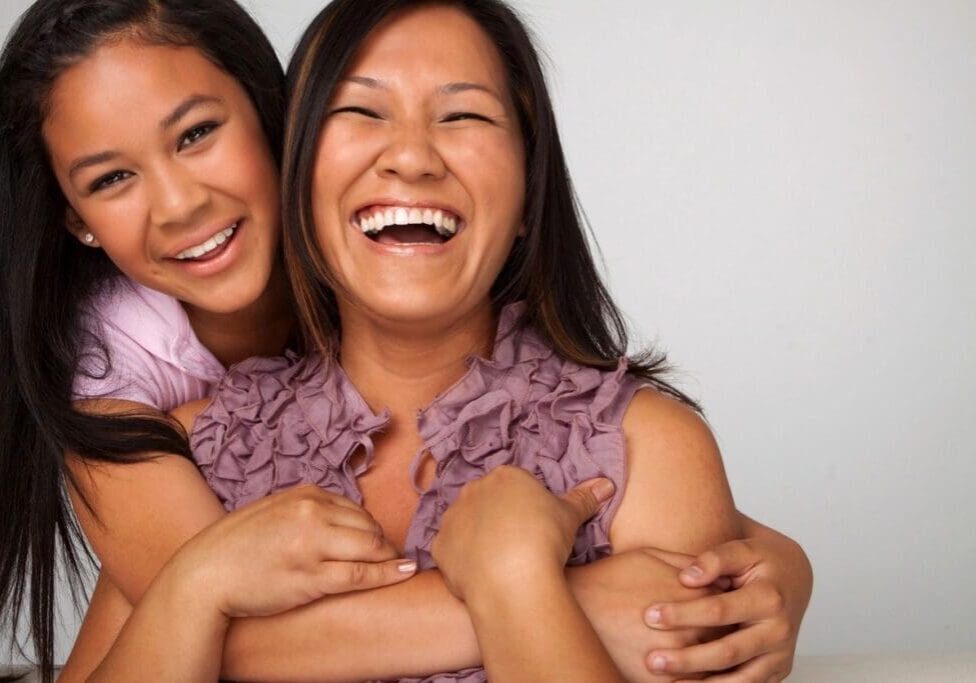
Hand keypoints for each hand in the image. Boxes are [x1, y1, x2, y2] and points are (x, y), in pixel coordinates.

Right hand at [172, 484, 416, 618]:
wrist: (205, 575)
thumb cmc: (235, 546)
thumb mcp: (273, 510)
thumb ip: (305, 509)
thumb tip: (339, 517)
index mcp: (305, 494)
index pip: (355, 509)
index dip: (368, 528)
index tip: (373, 541)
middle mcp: (313, 514)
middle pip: (369, 526)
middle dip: (382, 543)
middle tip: (388, 557)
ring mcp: (314, 546)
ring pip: (371, 547)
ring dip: (389, 558)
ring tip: (398, 565)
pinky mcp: (313, 577)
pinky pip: (362, 575)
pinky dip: (389, 574)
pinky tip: (405, 572)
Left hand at [431, 466, 614, 601]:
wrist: (511, 576)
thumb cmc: (544, 537)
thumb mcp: (570, 515)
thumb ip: (584, 498)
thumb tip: (607, 485)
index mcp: (505, 476)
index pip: (514, 485)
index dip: (526, 506)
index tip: (536, 526)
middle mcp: (473, 490)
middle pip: (487, 501)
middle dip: (499, 518)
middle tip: (519, 544)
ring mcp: (452, 518)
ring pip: (465, 524)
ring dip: (477, 537)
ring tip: (500, 562)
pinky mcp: (439, 547)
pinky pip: (450, 551)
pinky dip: (462, 561)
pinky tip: (481, 575)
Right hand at [570, 548, 726, 681]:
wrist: (575, 603)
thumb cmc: (613, 576)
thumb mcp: (650, 555)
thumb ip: (688, 563)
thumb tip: (718, 574)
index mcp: (693, 598)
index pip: (731, 609)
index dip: (731, 610)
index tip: (729, 610)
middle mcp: (690, 631)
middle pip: (726, 641)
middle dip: (725, 637)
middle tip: (720, 635)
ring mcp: (675, 660)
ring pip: (710, 668)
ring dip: (711, 663)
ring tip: (704, 656)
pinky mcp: (657, 681)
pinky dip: (691, 680)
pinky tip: (685, 671)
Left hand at [641, 533, 811, 681]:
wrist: (794, 579)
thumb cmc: (762, 561)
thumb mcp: (743, 549)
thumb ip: (715, 559)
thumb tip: (687, 578)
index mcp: (768, 598)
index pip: (719, 610)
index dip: (683, 614)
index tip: (649, 615)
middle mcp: (778, 632)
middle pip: (727, 653)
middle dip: (687, 659)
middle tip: (652, 661)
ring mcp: (779, 656)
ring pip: (740, 681)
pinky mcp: (777, 671)